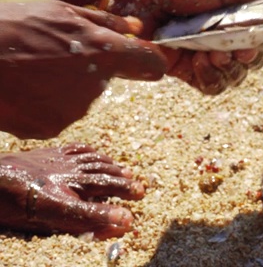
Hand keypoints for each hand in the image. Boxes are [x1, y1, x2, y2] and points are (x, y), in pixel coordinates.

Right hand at [0, 0, 166, 138]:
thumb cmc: (12, 27)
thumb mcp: (61, 11)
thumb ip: (106, 22)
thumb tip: (137, 27)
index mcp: (105, 52)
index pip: (152, 63)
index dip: (148, 60)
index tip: (141, 59)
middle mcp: (96, 86)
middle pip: (106, 79)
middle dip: (87, 68)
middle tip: (52, 53)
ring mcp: (74, 110)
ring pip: (79, 97)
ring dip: (63, 86)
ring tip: (31, 69)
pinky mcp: (51, 127)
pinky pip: (57, 114)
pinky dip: (43, 104)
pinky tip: (23, 88)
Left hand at [0, 144, 143, 239]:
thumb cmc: (11, 205)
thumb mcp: (47, 221)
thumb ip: (85, 222)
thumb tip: (121, 223)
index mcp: (63, 196)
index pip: (97, 203)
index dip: (116, 208)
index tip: (132, 214)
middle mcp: (66, 176)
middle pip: (102, 179)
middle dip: (123, 185)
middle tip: (139, 190)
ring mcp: (60, 161)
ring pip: (94, 162)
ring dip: (113, 167)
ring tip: (126, 172)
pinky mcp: (50, 152)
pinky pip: (79, 149)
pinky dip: (94, 153)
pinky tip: (100, 155)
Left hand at [109, 0, 262, 94]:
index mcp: (235, 18)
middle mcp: (222, 38)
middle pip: (250, 64)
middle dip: (248, 60)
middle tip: (239, 49)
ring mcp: (204, 55)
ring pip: (233, 78)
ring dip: (228, 69)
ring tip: (214, 53)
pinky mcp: (183, 69)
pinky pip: (209, 86)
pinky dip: (210, 77)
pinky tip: (200, 62)